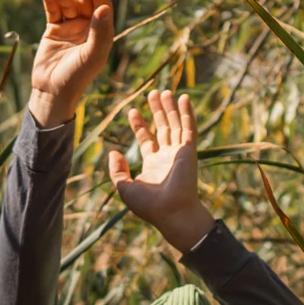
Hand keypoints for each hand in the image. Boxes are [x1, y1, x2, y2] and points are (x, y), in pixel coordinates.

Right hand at [29, 0, 113, 126]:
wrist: (52, 92)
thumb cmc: (76, 78)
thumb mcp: (91, 56)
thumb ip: (99, 32)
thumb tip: (105, 7)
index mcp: (101, 34)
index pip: (102, 6)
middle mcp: (87, 28)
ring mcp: (70, 28)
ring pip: (67, 3)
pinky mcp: (53, 29)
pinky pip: (52, 9)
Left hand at [108, 89, 214, 253]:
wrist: (171, 213)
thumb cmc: (149, 206)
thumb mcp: (125, 188)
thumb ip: (117, 170)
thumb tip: (114, 152)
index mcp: (153, 165)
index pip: (147, 140)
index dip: (140, 125)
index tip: (133, 111)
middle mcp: (167, 157)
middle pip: (162, 128)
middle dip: (157, 111)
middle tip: (152, 93)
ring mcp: (179, 153)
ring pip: (175, 125)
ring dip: (170, 108)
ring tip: (165, 91)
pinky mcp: (189, 151)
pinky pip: (189, 128)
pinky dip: (186, 113)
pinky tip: (183, 98)